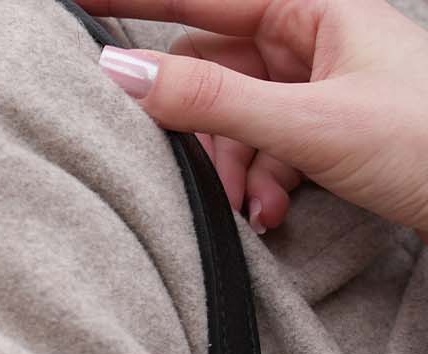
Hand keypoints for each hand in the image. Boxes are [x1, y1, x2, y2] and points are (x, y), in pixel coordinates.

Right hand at [83, 0, 427, 240]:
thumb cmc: (425, 146)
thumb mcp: (307, 123)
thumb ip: (213, 101)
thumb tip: (125, 74)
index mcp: (316, 10)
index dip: (141, 1)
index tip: (82, 5)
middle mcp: (314, 40)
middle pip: (213, 72)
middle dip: (199, 130)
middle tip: (190, 172)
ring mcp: (319, 87)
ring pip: (235, 120)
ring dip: (231, 169)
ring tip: (252, 207)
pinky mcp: (325, 131)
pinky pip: (264, 149)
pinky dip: (259, 184)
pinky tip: (273, 211)